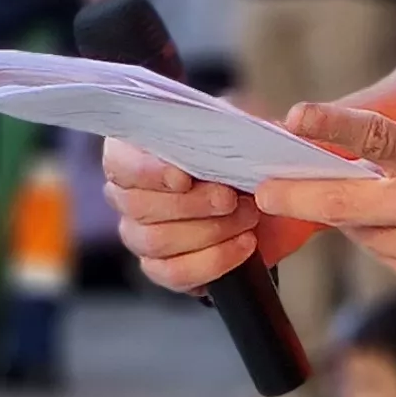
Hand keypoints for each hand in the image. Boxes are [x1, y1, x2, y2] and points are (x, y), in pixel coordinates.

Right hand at [105, 139, 315, 295]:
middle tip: (231, 198)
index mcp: (131, 153)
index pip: (120, 163)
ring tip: (247, 219)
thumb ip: (242, 123)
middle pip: (138, 207)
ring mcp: (139, 235)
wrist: (256, 196)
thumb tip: (275, 122)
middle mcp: (126, 196)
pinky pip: (174, 274)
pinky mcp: (161, 268)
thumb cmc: (232, 155)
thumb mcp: (237, 127)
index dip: (147, 172)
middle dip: (192, 204)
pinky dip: (213, 261)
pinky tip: (243, 245)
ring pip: (156, 241)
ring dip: (209, 232)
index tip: (183, 177)